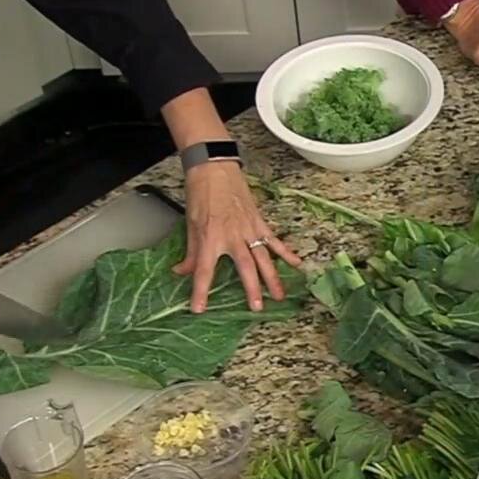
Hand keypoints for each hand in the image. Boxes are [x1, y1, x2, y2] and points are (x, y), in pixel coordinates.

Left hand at [174, 161, 301, 311]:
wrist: (215, 169)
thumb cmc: (201, 193)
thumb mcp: (191, 224)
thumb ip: (191, 252)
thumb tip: (182, 272)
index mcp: (210, 237)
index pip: (204, 271)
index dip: (201, 291)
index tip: (199, 309)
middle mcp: (232, 236)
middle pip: (244, 268)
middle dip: (251, 289)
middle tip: (257, 307)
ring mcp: (248, 229)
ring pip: (263, 258)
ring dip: (272, 278)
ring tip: (279, 296)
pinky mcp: (258, 222)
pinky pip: (274, 240)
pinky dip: (286, 252)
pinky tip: (296, 264)